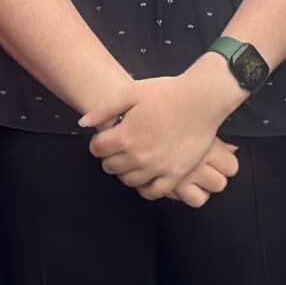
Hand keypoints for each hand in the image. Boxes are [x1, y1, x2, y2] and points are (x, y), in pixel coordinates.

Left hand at [81, 62, 237, 200]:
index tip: (106, 137)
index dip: (98, 142)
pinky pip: (153, 192)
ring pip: (129, 181)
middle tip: (118, 147)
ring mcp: (157, 168)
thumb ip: (104, 109)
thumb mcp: (131, 92)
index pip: (98, 149)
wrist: (202, 100)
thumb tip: (84, 124)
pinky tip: (145, 177)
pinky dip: (145, 188)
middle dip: (109, 157)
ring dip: (125, 172)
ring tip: (131, 160)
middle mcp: (139, 157)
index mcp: (125, 136)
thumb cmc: (166, 92)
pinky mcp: (175, 174)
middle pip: (111, 167)